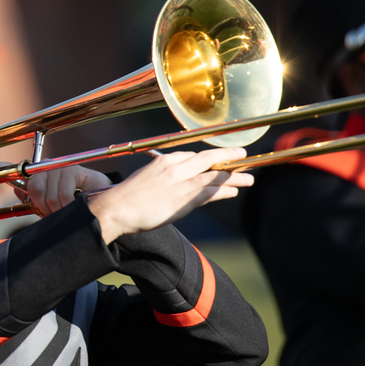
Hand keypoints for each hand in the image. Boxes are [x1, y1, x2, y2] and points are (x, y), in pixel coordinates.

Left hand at [21, 164, 112, 216]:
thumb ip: (34, 198)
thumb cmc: (72, 200)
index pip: (29, 186)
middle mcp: (48, 166)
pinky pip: (63, 193)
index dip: (36, 203)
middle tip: (56, 214)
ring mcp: (60, 166)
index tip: (44, 212)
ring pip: (50, 195)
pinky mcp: (73, 169)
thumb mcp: (50, 201)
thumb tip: (18, 192)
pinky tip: (74, 205)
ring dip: (58, 209)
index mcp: (40, 172)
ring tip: (66, 211)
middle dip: (45, 207)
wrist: (99, 196)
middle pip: (36, 189)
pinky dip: (67, 205)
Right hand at [86, 147, 253, 243]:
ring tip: (248, 179)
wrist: (116, 209)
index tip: (219, 159)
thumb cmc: (126, 197)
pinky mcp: (185, 200)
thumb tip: (175, 181)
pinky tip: (233, 192)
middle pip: (209, 160)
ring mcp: (182, 183)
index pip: (193, 156)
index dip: (209, 158)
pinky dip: (224, 191)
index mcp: (164, 161)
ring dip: (234, 177)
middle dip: (228, 157)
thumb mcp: (146, 178)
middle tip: (243, 157)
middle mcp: (176, 168)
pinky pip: (211, 193)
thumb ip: (164, 176)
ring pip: (215, 176)